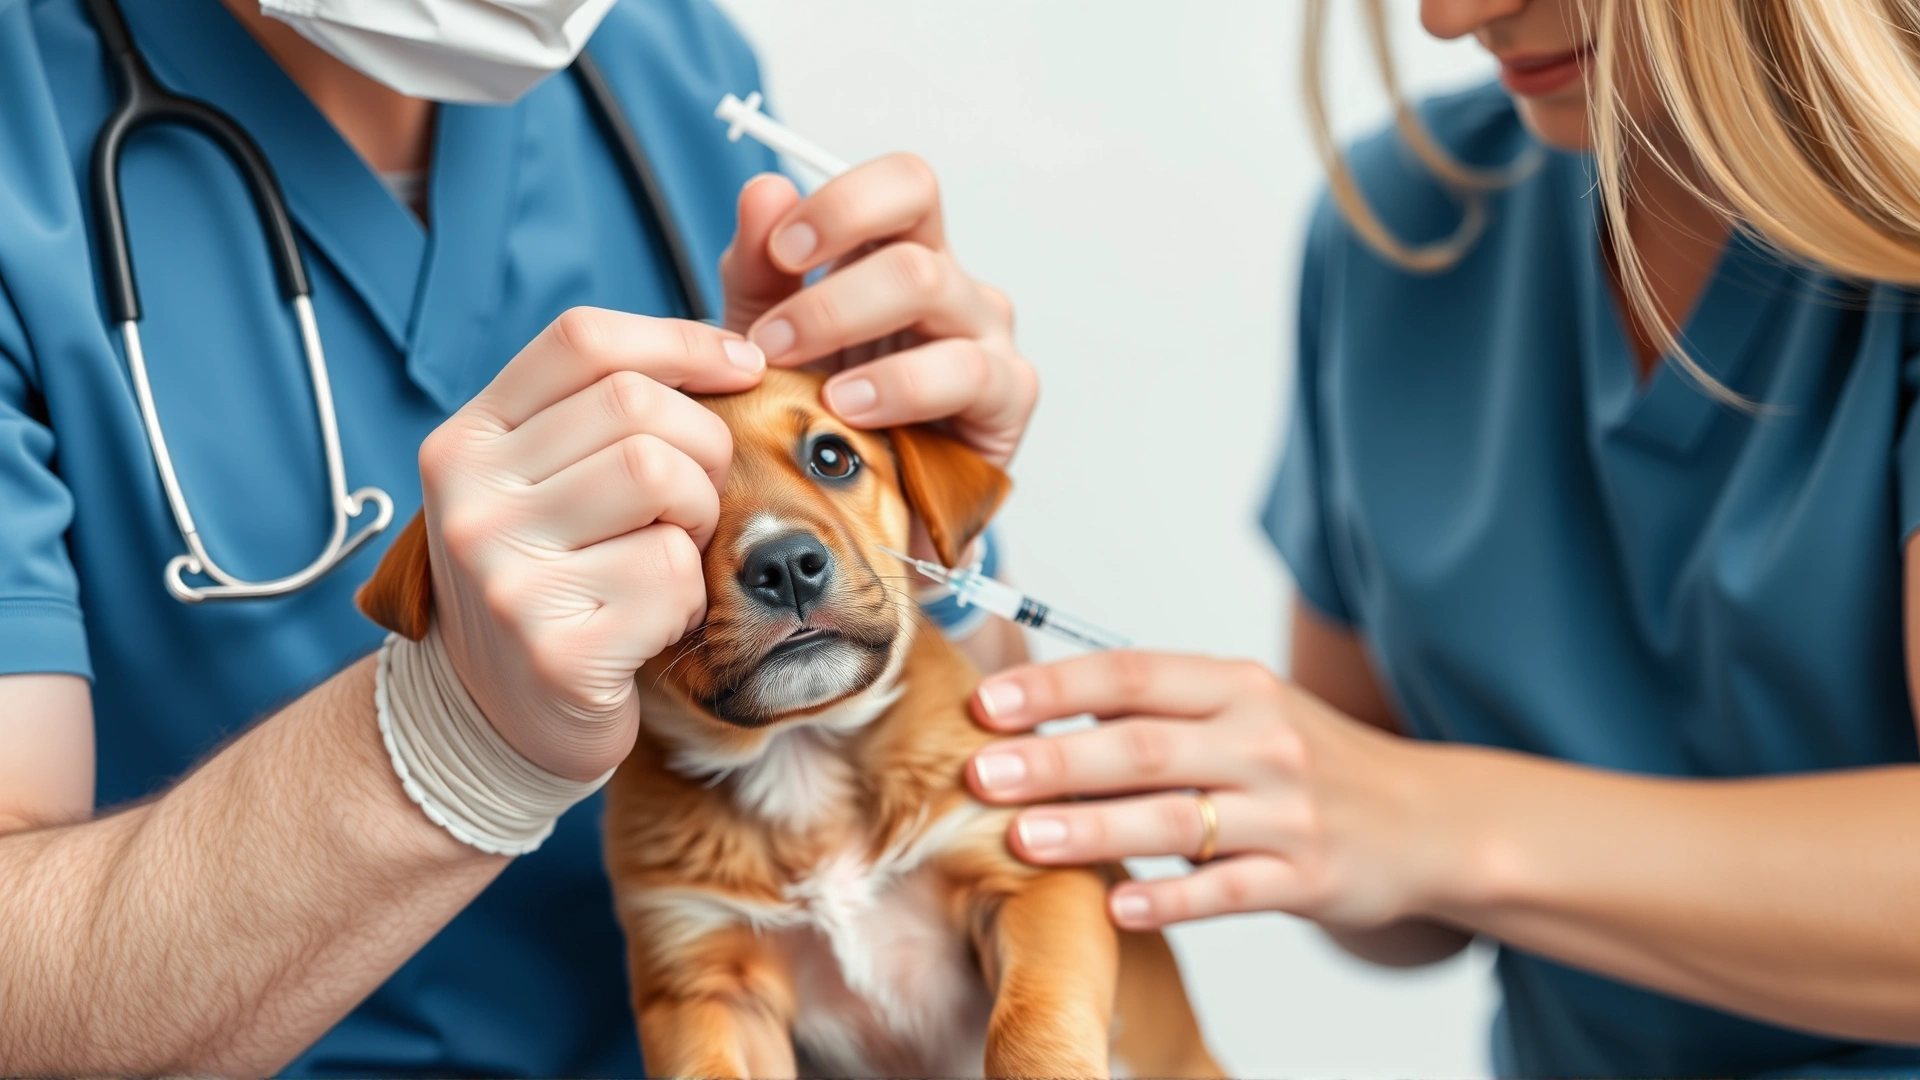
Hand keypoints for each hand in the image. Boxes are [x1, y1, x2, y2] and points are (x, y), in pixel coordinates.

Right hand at [417, 308, 763, 779]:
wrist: (493, 724)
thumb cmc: (548, 585)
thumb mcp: (540, 488)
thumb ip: (599, 418)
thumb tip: (733, 348)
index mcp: (466, 441)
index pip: (582, 342)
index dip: (681, 341)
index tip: (743, 367)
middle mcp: (469, 498)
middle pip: (637, 409)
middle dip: (703, 447)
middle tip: (697, 504)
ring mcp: (504, 574)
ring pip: (661, 480)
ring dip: (699, 521)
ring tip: (673, 561)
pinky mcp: (555, 648)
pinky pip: (673, 575)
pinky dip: (690, 598)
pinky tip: (654, 624)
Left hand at [719, 163, 1036, 467]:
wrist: (852, 517)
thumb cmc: (817, 417)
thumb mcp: (765, 336)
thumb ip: (759, 266)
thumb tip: (765, 190)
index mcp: (900, 252)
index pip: (901, 184)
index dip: (845, 202)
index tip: (784, 249)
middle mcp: (949, 283)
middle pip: (915, 218)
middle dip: (826, 274)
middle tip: (771, 339)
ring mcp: (984, 334)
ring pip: (930, 284)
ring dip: (849, 323)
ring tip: (808, 384)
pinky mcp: (1008, 396)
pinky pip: (966, 370)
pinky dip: (900, 387)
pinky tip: (854, 410)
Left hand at [965, 652, 1472, 931]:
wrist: (1429, 820)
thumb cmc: (1311, 761)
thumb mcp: (1247, 710)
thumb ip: (1160, 709)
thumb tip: (1042, 705)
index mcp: (1238, 686)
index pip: (1132, 675)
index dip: (1055, 688)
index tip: (987, 704)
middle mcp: (1263, 739)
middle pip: (1142, 746)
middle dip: (1054, 759)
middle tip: (981, 773)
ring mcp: (1288, 811)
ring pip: (1176, 819)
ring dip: (1093, 829)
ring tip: (1022, 840)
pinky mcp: (1308, 876)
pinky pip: (1228, 891)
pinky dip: (1171, 899)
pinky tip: (1118, 908)